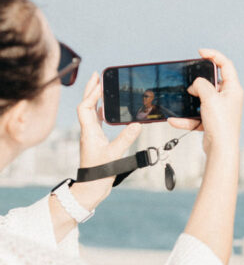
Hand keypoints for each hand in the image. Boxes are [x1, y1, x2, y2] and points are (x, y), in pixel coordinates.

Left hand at [73, 73, 141, 207]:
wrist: (91, 188)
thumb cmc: (98, 173)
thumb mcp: (114, 155)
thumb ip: (126, 139)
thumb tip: (137, 124)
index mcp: (89, 132)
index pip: (85, 107)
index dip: (91, 94)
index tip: (99, 82)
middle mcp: (88, 131)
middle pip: (86, 106)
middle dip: (91, 90)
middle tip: (97, 76)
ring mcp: (91, 136)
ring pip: (91, 113)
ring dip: (95, 99)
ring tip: (102, 89)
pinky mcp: (96, 142)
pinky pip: (96, 122)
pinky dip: (101, 112)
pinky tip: (107, 111)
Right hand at [168, 48, 242, 155]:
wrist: (221, 149)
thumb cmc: (221, 124)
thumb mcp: (209, 97)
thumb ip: (201, 85)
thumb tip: (195, 85)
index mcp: (233, 89)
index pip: (225, 65)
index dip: (213, 56)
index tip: (200, 53)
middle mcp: (228, 98)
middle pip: (212, 82)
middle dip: (199, 82)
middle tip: (190, 82)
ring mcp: (220, 110)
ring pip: (202, 99)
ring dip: (191, 101)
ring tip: (183, 100)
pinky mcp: (212, 121)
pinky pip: (197, 116)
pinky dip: (186, 118)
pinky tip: (174, 120)